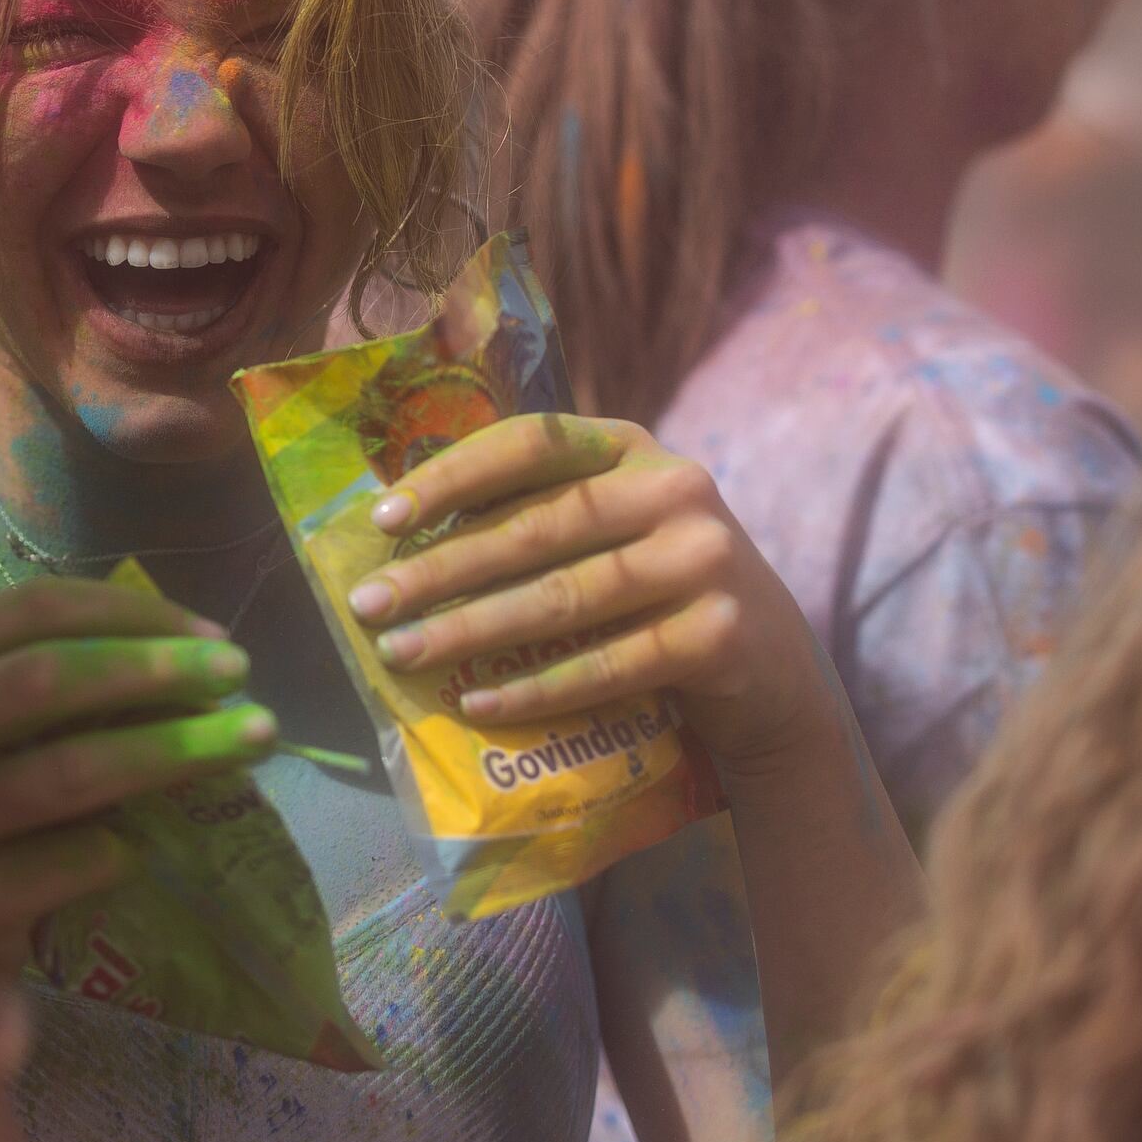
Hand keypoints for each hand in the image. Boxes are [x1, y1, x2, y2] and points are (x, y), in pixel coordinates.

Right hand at [0, 577, 277, 983]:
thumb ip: (30, 690)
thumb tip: (176, 658)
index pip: (23, 613)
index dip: (123, 612)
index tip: (206, 632)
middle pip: (50, 678)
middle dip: (157, 666)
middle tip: (238, 670)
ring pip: (76, 768)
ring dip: (178, 746)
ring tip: (252, 738)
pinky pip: (81, 858)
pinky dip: (126, 848)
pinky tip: (139, 852)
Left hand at [346, 415, 828, 773]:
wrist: (772, 673)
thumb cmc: (654, 589)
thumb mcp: (609, 527)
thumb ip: (535, 508)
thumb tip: (402, 528)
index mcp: (632, 447)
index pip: (531, 440)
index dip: (453, 475)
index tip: (383, 518)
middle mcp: (676, 489)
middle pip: (538, 527)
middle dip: (441, 569)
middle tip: (369, 605)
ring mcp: (706, 560)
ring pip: (565, 599)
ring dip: (472, 630)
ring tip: (403, 654)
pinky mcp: (720, 635)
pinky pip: (608, 665)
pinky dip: (537, 687)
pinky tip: (478, 701)